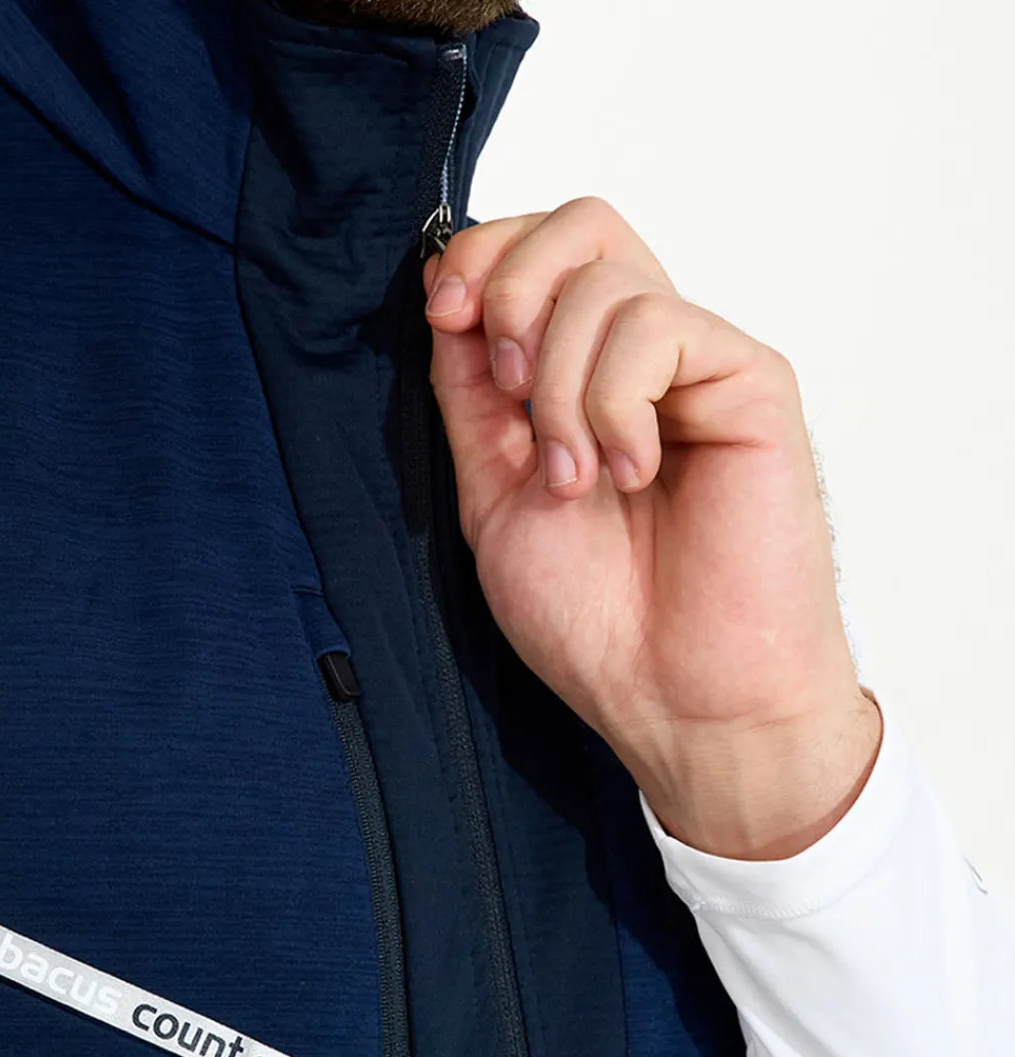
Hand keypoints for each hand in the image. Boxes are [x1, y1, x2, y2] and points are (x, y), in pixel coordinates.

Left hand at [423, 196, 881, 859]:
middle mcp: (637, 360)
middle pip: (579, 224)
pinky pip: (657, 327)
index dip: (480, 259)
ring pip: (607, 277)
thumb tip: (451, 301)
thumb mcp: (492, 498)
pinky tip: (632, 473)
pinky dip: (616, 402)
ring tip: (578, 481)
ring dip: (561, 386)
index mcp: (575, 382)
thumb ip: (471, 401)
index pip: (534, 255)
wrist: (674, 696)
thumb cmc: (595, 620)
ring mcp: (696, 367)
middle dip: (513, 284)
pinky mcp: (749, 381)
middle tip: (509, 388)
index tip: (444, 315)